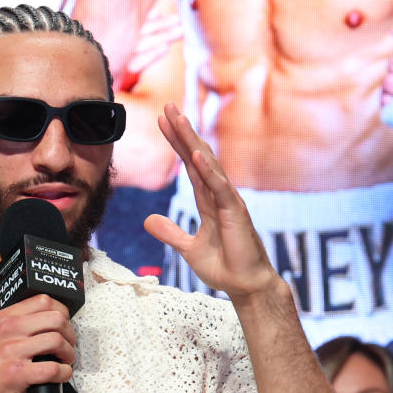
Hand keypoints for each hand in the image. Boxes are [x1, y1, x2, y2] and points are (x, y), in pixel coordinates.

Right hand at [0, 294, 75, 392]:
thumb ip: (14, 328)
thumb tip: (45, 325)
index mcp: (3, 319)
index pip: (43, 300)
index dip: (61, 312)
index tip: (64, 325)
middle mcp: (8, 330)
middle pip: (56, 318)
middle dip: (70, 333)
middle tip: (68, 345)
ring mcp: (12, 351)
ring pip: (57, 340)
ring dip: (69, 353)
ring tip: (65, 361)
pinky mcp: (17, 374)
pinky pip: (53, 369)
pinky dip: (64, 373)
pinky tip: (60, 376)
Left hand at [143, 103, 277, 299]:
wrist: (245, 286)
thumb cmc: (224, 267)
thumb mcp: (188, 248)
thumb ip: (170, 233)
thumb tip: (147, 221)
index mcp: (208, 201)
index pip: (188, 166)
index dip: (175, 143)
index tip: (162, 122)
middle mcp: (218, 195)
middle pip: (196, 157)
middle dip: (182, 131)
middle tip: (167, 107)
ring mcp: (228, 201)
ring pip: (207, 165)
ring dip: (192, 141)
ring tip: (179, 118)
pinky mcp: (235, 212)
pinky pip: (219, 187)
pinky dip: (208, 170)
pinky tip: (195, 153)